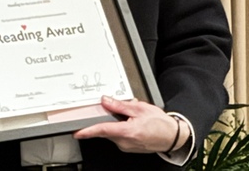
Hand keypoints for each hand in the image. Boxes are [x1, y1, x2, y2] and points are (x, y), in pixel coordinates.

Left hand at [73, 96, 189, 153]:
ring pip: (112, 133)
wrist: (171, 136)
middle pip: (107, 130)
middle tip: (119, 111)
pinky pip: (118, 136)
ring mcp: (126, 147)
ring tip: (133, 118)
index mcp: (127, 132)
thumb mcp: (140, 108)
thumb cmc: (159, 123)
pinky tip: (133, 124)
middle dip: (109, 119)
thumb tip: (106, 101)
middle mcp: (124, 142)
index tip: (77, 132)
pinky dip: (121, 128)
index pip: (102, 130)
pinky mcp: (128, 147)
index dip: (88, 131)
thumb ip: (120, 105)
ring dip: (117, 124)